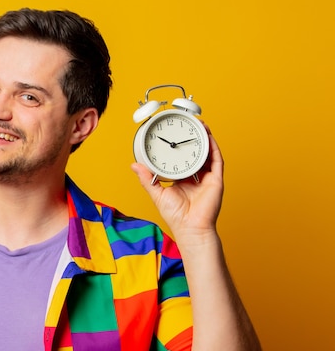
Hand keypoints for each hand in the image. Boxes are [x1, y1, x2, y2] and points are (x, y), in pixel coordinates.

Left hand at [131, 127, 223, 243]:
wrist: (189, 227)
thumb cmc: (175, 215)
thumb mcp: (157, 193)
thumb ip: (146, 178)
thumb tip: (134, 165)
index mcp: (183, 178)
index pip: (181, 158)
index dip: (178, 145)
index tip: (172, 133)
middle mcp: (196, 176)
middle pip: (196, 152)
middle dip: (194, 137)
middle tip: (188, 123)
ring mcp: (207, 177)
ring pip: (208, 153)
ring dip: (205, 138)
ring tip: (200, 125)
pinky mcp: (216, 180)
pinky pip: (216, 160)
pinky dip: (213, 148)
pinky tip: (208, 137)